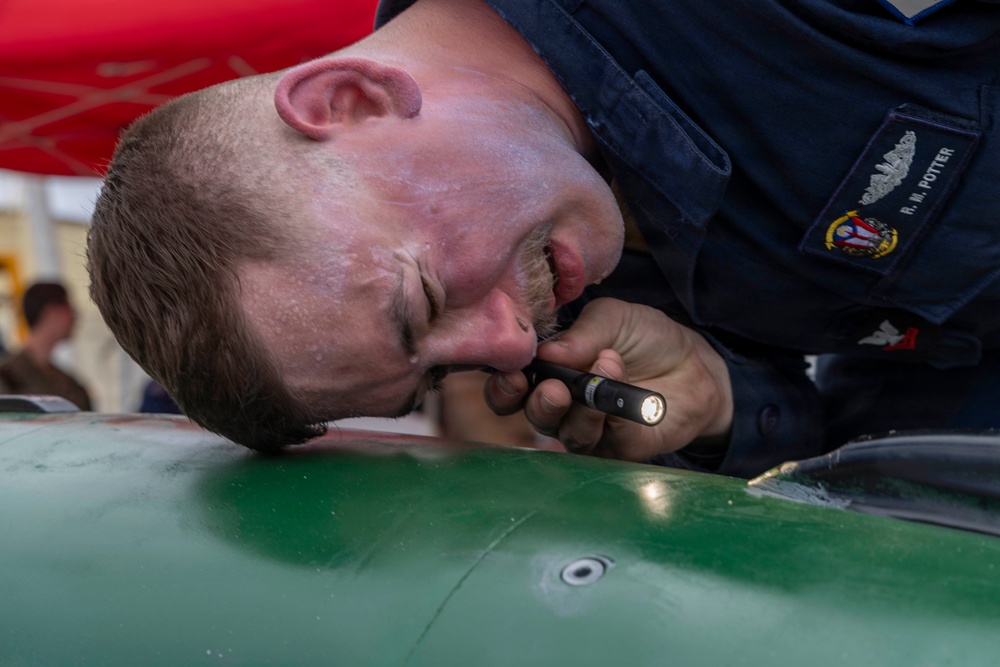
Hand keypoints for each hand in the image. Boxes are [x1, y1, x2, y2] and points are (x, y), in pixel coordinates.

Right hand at [485, 298, 732, 460]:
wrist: (696, 363)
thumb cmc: (646, 338)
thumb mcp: (613, 319)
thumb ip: (581, 333)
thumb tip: (547, 353)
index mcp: (549, 373)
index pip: (511, 389)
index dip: (504, 386)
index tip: (514, 374)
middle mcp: (562, 406)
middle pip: (534, 416)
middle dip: (538, 404)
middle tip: (554, 388)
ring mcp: (590, 430)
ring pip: (568, 434)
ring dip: (581, 407)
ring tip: (604, 370)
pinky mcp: (619, 448)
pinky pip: (606, 441)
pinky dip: (612, 415)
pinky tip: (623, 384)